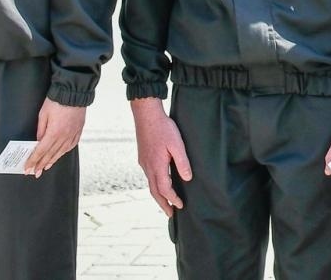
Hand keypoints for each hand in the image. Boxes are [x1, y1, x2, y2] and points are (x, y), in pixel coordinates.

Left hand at [25, 99, 85, 176]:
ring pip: (61, 152)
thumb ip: (40, 130)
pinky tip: (60, 155)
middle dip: (41, 165)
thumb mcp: (43, 114)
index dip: (33, 161)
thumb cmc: (57, 101)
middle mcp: (64, 136)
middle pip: (50, 154)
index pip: (41, 151)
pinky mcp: (78, 131)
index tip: (28, 168)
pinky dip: (64, 152)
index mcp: (54, 133)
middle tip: (35, 173)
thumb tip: (38, 142)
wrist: (74, 92)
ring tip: (45, 167)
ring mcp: (72, 134)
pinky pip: (71, 145)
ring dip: (52, 161)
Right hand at [131, 97, 191, 216]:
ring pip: (150, 184)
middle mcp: (148, 167)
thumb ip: (182, 162)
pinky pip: (149, 176)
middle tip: (171, 214)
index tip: (180, 206)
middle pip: (154, 192)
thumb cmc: (164, 128)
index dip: (173, 199)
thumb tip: (187, 179)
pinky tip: (159, 184)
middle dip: (163, 204)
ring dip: (158, 195)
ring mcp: (144, 163)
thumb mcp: (177, 144)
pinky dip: (155, 185)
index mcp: (157, 165)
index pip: (164, 189)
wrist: (146, 115)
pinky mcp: (143, 157)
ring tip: (166, 202)